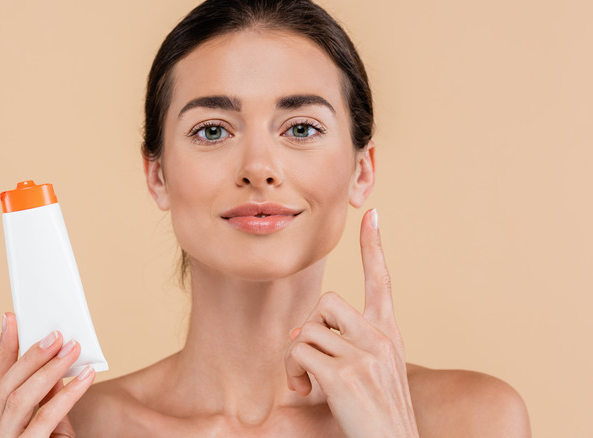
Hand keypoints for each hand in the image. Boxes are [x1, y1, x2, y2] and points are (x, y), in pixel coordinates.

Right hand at [0, 313, 95, 437]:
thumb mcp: (46, 428)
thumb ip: (46, 401)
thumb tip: (54, 364)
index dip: (3, 349)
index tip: (11, 319)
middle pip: (6, 386)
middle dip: (30, 356)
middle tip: (55, 334)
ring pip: (21, 398)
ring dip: (49, 368)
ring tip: (73, 348)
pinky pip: (46, 416)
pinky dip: (68, 393)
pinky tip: (86, 376)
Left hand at [285, 209, 418, 437]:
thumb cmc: (376, 414)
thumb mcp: (371, 372)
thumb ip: (344, 344)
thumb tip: (300, 333)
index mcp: (389, 334)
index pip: (382, 281)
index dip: (374, 247)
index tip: (373, 214)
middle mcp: (380, 339)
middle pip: (326, 303)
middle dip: (310, 330)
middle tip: (312, 362)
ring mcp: (364, 356)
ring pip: (307, 332)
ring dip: (297, 360)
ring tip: (309, 385)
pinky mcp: (344, 376)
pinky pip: (299, 356)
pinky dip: (294, 375)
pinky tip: (308, 393)